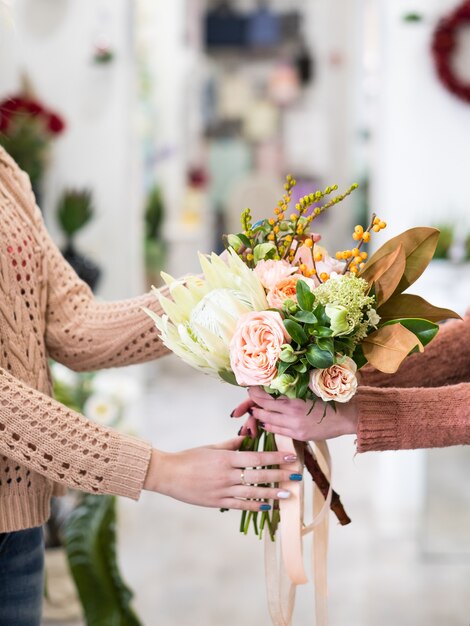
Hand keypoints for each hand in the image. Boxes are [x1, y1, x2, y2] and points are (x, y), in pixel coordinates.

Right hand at [144, 437, 298, 511]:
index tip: (291, 456)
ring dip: (272, 494)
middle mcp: (227, 475)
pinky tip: (268, 507)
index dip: (275, 457)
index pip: (257, 457)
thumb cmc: (189, 458)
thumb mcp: (211, 447)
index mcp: (226, 458)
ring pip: (253, 493)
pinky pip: (240, 505)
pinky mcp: (217, 502)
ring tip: (288, 495)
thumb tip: (247, 438)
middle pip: (259, 475)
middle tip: (297, 476)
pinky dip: (255, 506)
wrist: (169, 474)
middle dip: (280, 476)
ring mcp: (223, 490)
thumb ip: (231, 444)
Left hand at [233, 388, 357, 440]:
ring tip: (255, 410)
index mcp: (294, 398)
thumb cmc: (329, 400)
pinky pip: (277, 431)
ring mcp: (294, 426)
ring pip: (268, 421)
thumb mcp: (310, 389)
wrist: (346, 416)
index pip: (266, 395)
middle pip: (263, 408)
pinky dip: (269, 425)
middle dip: (254, 403)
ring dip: (259, 415)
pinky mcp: (298, 435)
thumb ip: (292, 389)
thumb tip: (275, 384)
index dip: (255, 392)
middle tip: (250, 398)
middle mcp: (291, 413)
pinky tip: (266, 421)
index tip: (250, 387)